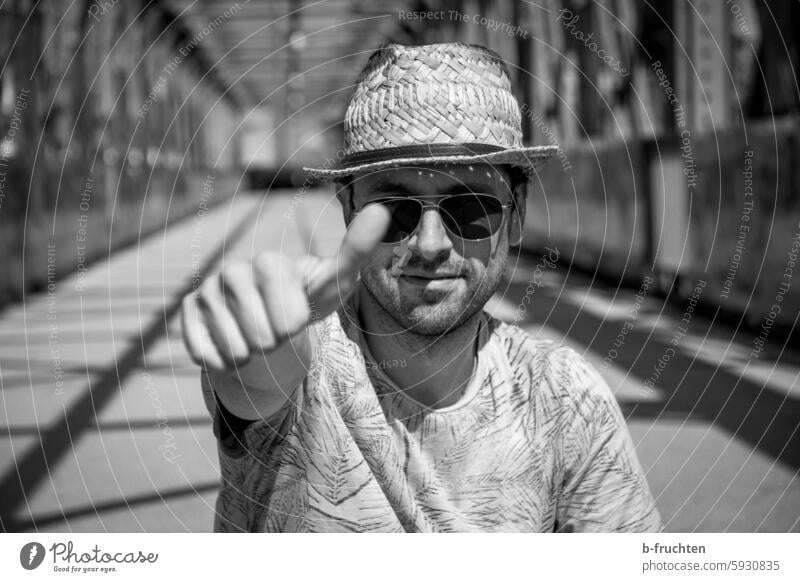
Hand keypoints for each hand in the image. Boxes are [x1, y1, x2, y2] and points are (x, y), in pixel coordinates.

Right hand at [181, 202, 389, 370]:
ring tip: (258, 333)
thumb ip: (356, 251)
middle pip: (262, 339)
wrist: (271, 322)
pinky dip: (226, 361)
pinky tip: (232, 343)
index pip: (287, 319)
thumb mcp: (335, 282)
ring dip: (253, 353)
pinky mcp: (187, 315)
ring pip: (236, 351)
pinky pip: (206, 356)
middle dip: (276, 342)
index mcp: (269, 263)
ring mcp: (207, 292)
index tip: (297, 312)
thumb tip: (381, 210)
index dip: (295, 324)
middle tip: (277, 326)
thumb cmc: (307, 299)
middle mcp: (232, 272)